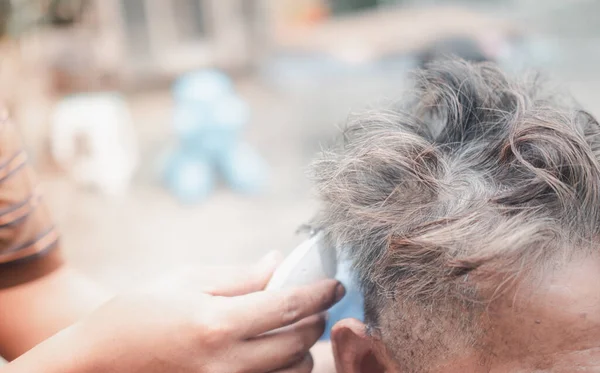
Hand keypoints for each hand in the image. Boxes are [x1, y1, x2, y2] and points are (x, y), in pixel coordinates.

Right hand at [41, 253, 344, 372]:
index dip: (319, 293)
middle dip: (317, 320)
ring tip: (296, 328)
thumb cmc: (139, 311)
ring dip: (305, 348)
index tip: (336, 284)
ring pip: (293, 372)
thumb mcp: (186, 280)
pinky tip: (277, 352)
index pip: (288, 307)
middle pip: (298, 343)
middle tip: (317, 303)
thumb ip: (239, 275)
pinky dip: (285, 369)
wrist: (101, 360)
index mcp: (217, 323)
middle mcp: (226, 362)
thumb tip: (278, 262)